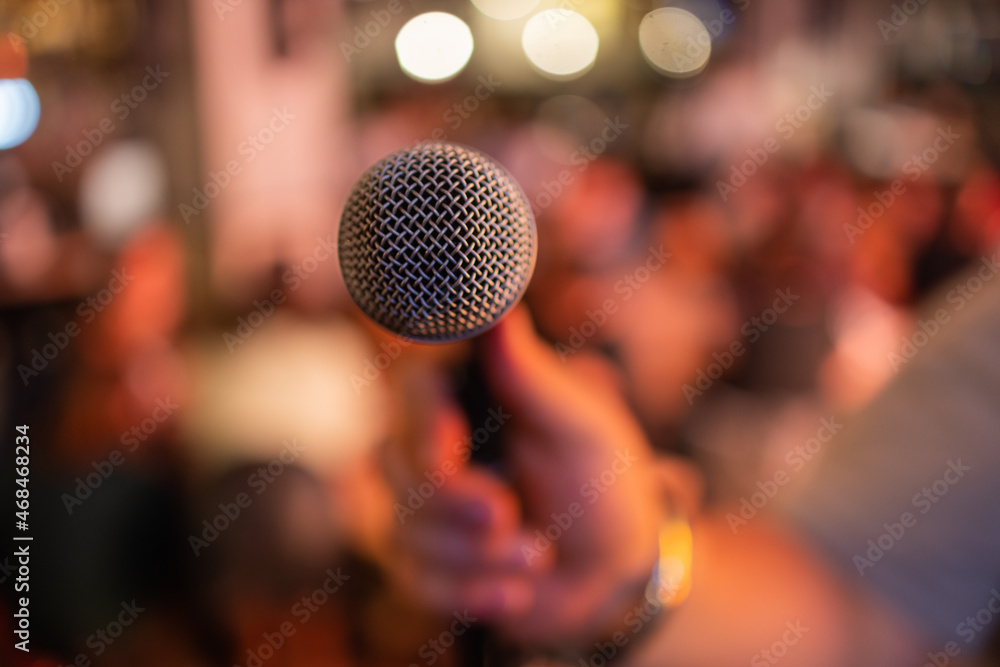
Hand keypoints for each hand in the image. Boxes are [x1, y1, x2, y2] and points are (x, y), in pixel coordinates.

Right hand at [387, 308, 697, 651]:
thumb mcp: (580, 426)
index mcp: (469, 390)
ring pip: (406, 530)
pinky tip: (516, 592)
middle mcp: (432, 438)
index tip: (451, 454)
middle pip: (400, 466)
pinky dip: (472, 591)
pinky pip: (416, 579)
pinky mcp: (422, 557)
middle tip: (510, 516)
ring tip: (539, 554)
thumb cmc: (603, 480)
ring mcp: (420, 500)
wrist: (613, 570)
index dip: (424, 423)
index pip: (413, 389)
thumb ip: (529, 375)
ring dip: (481, 555)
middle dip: (457, 505)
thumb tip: (498, 305)